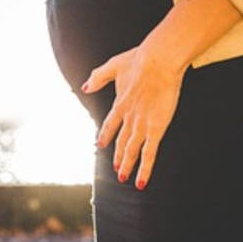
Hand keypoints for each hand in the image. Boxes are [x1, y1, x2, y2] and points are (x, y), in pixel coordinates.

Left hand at [81, 34, 187, 189]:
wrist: (158, 61)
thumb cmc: (140, 60)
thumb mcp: (114, 65)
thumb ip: (98, 77)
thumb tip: (84, 87)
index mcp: (119, 103)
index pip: (110, 124)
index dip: (106, 135)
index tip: (101, 144)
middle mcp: (128, 118)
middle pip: (121, 141)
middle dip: (118, 155)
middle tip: (115, 167)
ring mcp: (141, 125)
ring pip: (132, 151)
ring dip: (127, 165)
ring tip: (123, 176)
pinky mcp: (156, 129)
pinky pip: (149, 154)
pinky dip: (144, 169)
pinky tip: (140, 181)